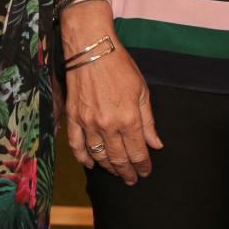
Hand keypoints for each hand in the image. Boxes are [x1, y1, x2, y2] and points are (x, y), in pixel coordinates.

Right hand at [63, 34, 160, 184]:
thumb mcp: (142, 91)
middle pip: (118, 159)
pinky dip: (83, 158)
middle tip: (132, 179)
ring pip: (98, 156)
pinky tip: (90, 164)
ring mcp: (88, 123)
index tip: (146, 171)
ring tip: (115, 172)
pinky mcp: (73, 118)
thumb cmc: (119, 65)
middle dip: (127, 172)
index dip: (143, 166)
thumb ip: (148, 121)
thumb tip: (155, 143)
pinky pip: (76, 145)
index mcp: (128, 119)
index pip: (137, 153)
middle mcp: (108, 125)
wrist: (91, 49)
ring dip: (108, 167)